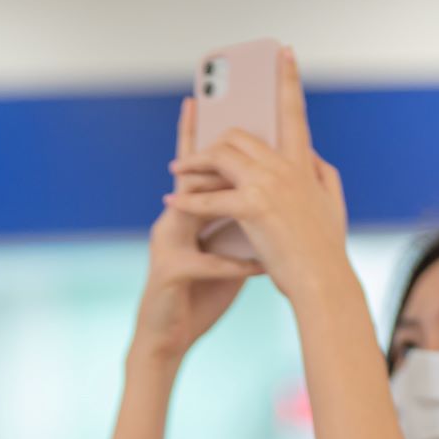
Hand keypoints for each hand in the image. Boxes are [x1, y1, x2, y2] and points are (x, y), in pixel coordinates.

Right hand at [132, 96, 265, 359]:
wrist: (167, 340)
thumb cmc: (199, 295)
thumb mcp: (223, 252)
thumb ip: (239, 222)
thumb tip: (272, 197)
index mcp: (187, 214)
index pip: (199, 167)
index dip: (200, 134)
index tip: (205, 99)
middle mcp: (172, 221)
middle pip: (191, 176)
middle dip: (208, 150)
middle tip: (226, 119)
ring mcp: (168, 244)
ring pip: (196, 212)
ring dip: (224, 201)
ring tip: (250, 190)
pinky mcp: (170, 272)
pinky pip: (208, 262)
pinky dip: (236, 264)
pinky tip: (259, 266)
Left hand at [164, 48, 349, 305]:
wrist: (323, 282)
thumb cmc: (325, 250)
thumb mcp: (332, 204)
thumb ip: (322, 174)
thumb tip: (312, 156)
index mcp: (304, 164)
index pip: (295, 113)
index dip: (290, 80)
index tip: (284, 52)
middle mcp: (286, 167)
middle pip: (240, 136)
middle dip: (213, 141)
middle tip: (194, 154)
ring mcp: (269, 184)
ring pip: (221, 156)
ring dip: (194, 163)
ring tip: (176, 172)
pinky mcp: (252, 207)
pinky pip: (210, 197)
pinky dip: (187, 200)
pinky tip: (170, 201)